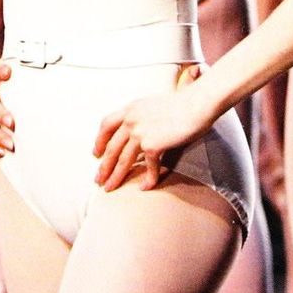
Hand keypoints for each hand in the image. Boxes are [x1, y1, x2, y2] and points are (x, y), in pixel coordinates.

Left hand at [93, 65, 206, 191]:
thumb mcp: (152, 104)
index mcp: (130, 108)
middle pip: (111, 147)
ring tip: (110, 189)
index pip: (106, 125)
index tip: (96, 154)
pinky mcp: (153, 144)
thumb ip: (141, 116)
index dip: (100, 141)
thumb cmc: (181, 103)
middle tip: (98, 180)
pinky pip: (148, 166)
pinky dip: (147, 179)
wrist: (196, 104)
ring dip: (116, 176)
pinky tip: (144, 188)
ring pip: (123, 160)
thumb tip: (136, 131)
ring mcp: (141, 132)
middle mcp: (131, 120)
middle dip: (104, 166)